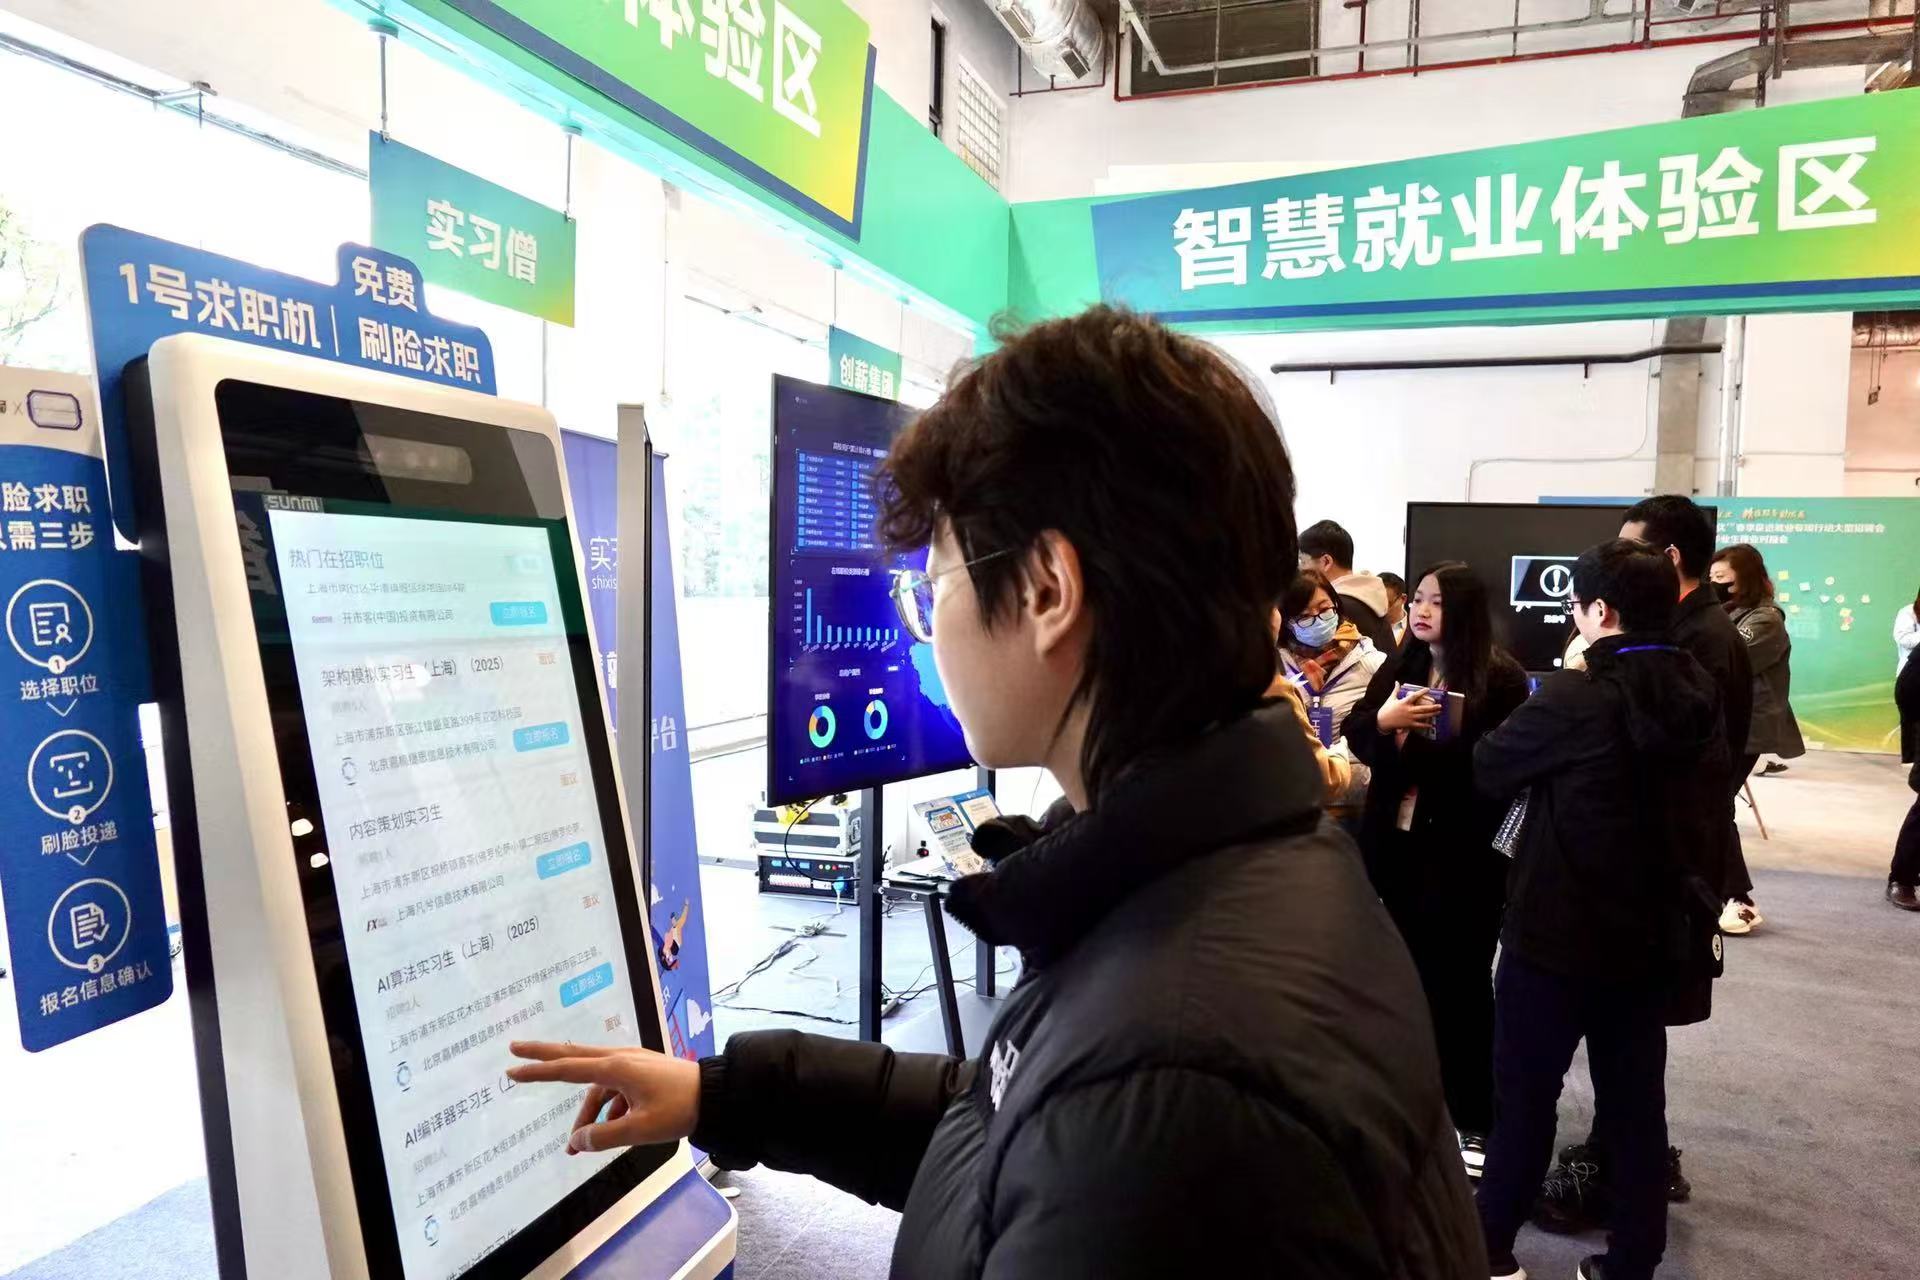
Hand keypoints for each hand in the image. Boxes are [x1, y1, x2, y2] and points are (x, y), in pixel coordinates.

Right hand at [507, 1040, 699, 1153]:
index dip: (538, 1071)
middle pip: (574, 1057)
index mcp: (616, 1068)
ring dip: (586, 1113)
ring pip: (596, 1086)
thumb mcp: (639, 1129)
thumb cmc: (679, 1109)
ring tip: (577, 1145)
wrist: (716, 1095)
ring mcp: (632, 1063)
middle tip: (515, 1051)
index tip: (512, 1068)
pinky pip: (614, 1090)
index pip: (567, 1068)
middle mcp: (620, 1059)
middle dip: (544, 1058)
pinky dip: (607, 1110)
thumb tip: (577, 1141)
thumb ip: (604, 1136)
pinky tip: (611, 1132)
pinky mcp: (642, 1072)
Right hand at [1376, 690, 1440, 732]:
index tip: (1428, 689)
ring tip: (1438, 712)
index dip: (1422, 692)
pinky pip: (1419, 725)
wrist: (1382, 720)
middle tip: (1440, 705)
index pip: (1415, 695)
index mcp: (1404, 702)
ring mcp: (1409, 718)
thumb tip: (1397, 682)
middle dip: (1432, 707)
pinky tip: (1431, 725)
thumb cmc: (1387, 709)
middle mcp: (1408, 710)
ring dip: (1432, 714)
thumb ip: (1396, 690)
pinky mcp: (1409, 724)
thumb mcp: (1391, 698)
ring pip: (1423, 716)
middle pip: (1423, 708)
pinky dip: (1425, 725)